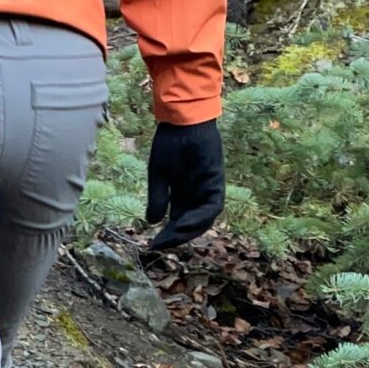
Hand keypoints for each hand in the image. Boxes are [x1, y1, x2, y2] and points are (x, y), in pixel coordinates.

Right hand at [144, 119, 223, 249]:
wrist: (182, 122)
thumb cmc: (170, 144)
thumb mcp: (159, 175)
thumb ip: (158, 198)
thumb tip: (152, 222)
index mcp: (183, 195)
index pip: (178, 222)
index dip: (167, 235)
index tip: (152, 245)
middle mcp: (197, 196)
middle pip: (192, 225)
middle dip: (177, 237)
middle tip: (161, 245)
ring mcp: (208, 190)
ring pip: (204, 220)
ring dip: (189, 231)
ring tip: (172, 237)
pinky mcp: (216, 183)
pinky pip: (212, 207)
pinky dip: (200, 218)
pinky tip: (185, 224)